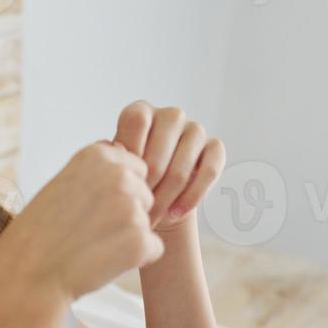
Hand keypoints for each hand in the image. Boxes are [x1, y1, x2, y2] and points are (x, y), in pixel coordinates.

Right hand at [0, 141, 164, 302]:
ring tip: (91, 247)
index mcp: (98, 155)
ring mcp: (132, 207)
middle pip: (145, 194)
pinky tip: (102, 262)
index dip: (114, 194)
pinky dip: (134, 260)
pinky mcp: (141, 240)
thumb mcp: (63, 182)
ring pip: (147, 222)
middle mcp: (119, 175)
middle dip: (125, 214)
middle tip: (88, 231)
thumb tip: (122, 149)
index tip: (87, 209)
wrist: (28, 275)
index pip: (134, 168)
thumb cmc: (40, 231)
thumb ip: (96, 168)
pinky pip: (153, 249)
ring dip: (128, 237)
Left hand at [103, 101, 225, 232]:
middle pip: (159, 150)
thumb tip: (113, 149)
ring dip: (166, 197)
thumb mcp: (116, 166)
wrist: (158, 196)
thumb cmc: (132, 177)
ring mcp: (195, 130)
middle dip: (147, 185)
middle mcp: (170, 115)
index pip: (136, 119)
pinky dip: (192, 197)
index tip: (125, 178)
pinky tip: (176, 212)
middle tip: (137, 208)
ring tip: (153, 216)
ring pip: (182, 167)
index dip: (130, 151)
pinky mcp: (215, 147)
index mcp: (142, 111)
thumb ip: (112, 155)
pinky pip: (209, 171)